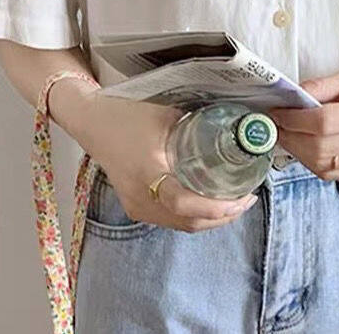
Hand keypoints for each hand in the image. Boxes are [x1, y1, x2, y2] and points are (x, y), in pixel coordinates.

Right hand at [70, 91, 258, 232]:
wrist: (91, 122)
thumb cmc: (126, 114)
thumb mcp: (165, 114)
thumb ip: (195, 125)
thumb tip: (230, 129)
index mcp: (148, 172)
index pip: (185, 203)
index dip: (217, 207)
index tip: (243, 196)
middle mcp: (140, 196)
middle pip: (188, 222)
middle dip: (223, 216)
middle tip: (247, 198)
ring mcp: (135, 205)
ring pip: (180, 225)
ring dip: (210, 219)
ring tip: (234, 201)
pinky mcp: (134, 206)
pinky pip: (170, 220)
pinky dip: (193, 216)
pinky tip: (208, 202)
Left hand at [267, 57, 338, 179]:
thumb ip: (321, 86)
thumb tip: (290, 97)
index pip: (325, 122)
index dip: (295, 120)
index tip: (277, 112)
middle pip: (323, 148)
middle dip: (291, 138)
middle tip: (275, 126)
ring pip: (326, 166)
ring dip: (298, 153)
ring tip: (286, 136)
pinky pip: (334, 174)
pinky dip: (313, 163)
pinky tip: (304, 147)